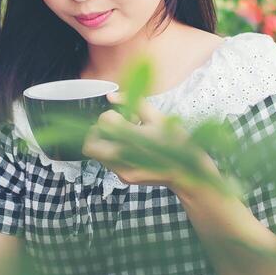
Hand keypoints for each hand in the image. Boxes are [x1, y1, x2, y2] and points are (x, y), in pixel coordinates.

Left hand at [83, 95, 221, 190]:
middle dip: (97, 132)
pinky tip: (131, 149)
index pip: (104, 121)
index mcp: (133, 137)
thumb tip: (110, 96)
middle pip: (89, 144)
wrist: (186, 173)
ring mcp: (121, 170)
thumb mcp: (158, 117)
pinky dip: (113, 152)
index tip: (126, 118)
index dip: (112, 115)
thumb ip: (133, 101)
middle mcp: (123, 157)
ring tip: (125, 138)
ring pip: (96, 154)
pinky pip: (107, 162)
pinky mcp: (123, 178)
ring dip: (104, 142)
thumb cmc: (175, 142)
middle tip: (113, 128)